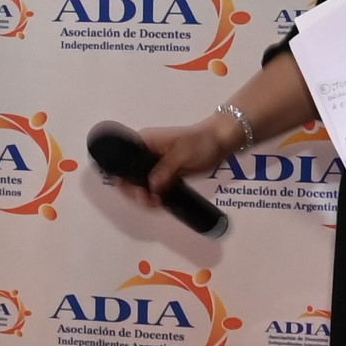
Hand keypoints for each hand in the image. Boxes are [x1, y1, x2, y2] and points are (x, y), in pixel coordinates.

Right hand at [122, 117, 238, 207]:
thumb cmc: (201, 142)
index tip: (136, 191)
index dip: (124, 177)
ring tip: (155, 204)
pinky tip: (159, 203)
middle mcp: (145, 154)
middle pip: (129, 175)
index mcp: (144, 142)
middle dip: (135, 191)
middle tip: (148, 201)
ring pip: (141, 184)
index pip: (123, 160)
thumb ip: (165, 170)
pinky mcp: (166, 174)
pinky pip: (154, 187)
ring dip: (145, 196)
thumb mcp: (182, 154)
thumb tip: (151, 187)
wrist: (221, 141)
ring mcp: (156, 165)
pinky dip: (154, 196)